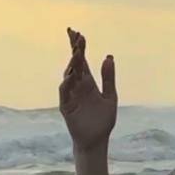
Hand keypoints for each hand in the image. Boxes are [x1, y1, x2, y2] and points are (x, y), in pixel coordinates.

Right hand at [58, 27, 117, 149]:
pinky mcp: (66, 107)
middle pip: (74, 64)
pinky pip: (65, 92)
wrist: (97, 140)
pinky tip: (72, 75)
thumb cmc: (103, 120)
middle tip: (75, 35)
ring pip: (69, 76)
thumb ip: (108, 78)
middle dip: (74, 50)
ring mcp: (71, 96)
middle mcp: (78, 87)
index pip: (82, 61)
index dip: (79, 47)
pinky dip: (67, 83)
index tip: (78, 33)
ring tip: (77, 53)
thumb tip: (108, 57)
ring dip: (72, 64)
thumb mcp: (110, 96)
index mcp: (89, 83)